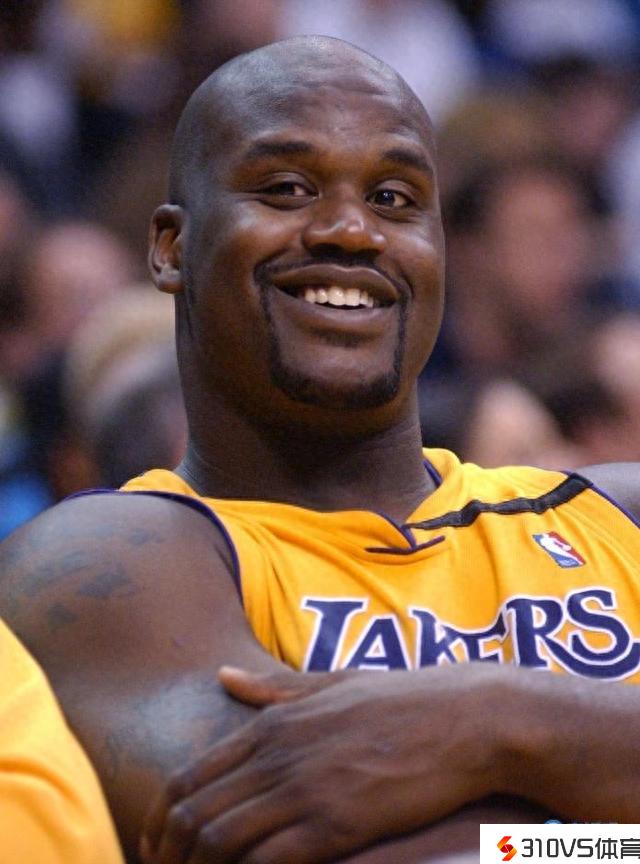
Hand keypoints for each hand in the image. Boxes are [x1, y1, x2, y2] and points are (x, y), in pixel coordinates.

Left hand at [141, 664, 500, 863]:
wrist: (464, 717)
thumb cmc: (401, 701)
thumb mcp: (331, 684)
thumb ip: (273, 689)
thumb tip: (222, 676)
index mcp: (272, 722)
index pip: (189, 776)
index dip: (161, 818)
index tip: (158, 846)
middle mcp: (278, 754)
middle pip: (193, 813)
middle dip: (170, 853)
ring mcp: (305, 789)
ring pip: (219, 841)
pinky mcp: (336, 824)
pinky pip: (267, 862)